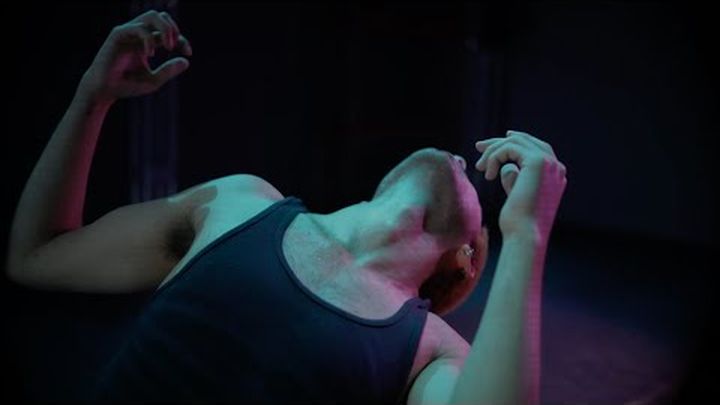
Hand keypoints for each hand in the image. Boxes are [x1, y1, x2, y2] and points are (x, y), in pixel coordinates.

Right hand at [77, 10, 192, 104]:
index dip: (182, 40)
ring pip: (151, 15)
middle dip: (173, 28)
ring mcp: (128, 32)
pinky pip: (138, 27)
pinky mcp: (118, 34)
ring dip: (165, 28)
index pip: (168, 32)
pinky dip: (148, 39)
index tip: (188, 53)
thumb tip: (186, 61)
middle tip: (175, 46)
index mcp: (147, 42)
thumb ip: (169, 71)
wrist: (104, 90)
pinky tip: (150, 54)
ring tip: (168, 45)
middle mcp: (138, 34)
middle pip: (161, 16)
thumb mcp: (153, 81)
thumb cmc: (127, 86)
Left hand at [474, 130, 566, 240]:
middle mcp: (556, 167)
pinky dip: (494, 157)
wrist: (524, 235)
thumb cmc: (518, 222)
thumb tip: (506, 167)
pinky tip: (488, 175)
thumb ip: (514, 178)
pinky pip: (509, 148)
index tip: (490, 147)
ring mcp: (549, 162)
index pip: (535, 148)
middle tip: (478, 147)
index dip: (512, 143)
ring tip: (481, 168)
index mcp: (555, 175)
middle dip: (499, 142)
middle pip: (525, 141)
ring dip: (493, 152)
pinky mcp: (537, 161)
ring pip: (515, 142)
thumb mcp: (516, 195)